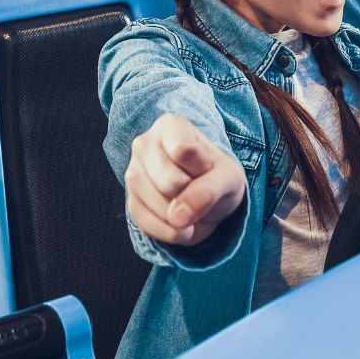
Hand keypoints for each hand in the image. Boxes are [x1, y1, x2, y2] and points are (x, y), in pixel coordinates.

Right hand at [124, 114, 246, 245]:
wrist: (206, 194)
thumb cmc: (216, 176)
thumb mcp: (228, 178)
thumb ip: (209, 190)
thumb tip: (177, 216)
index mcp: (169, 126)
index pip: (184, 150)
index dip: (204, 168)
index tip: (208, 166)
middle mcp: (144, 145)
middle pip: (170, 183)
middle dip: (193, 195)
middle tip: (199, 187)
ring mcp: (133, 174)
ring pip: (160, 207)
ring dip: (185, 217)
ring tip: (191, 204)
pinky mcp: (131, 202)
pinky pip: (151, 226)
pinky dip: (174, 232)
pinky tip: (182, 222)